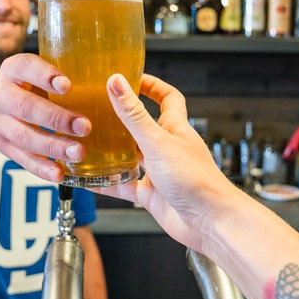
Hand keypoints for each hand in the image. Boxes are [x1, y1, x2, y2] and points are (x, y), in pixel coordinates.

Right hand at [0, 53, 90, 181]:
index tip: (68, 85)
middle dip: (56, 118)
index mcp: (12, 69)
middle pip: (25, 106)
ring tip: (79, 152)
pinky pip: (21, 159)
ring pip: (23, 136)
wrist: (0, 107)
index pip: (25, 67)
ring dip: (53, 146)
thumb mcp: (43, 73)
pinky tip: (59, 173)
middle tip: (85, 126)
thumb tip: (117, 81)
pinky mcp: (1, 145)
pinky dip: (41, 167)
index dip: (45, 76)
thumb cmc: (34, 87)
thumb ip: (68, 76)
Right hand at [96, 74, 231, 251]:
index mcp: (175, 128)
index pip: (167, 98)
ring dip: (112, 150)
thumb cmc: (196, 180)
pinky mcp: (151, 195)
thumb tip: (117, 82)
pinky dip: (108, 182)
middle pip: (143, 126)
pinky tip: (90, 180)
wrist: (209, 221)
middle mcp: (167, 147)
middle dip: (122, 118)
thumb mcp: (157, 141)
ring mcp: (159, 171)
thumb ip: (133, 114)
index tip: (131, 77)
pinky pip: (124, 186)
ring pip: (131, 156)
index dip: (151, 85)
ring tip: (89, 141)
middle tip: (99, 109)